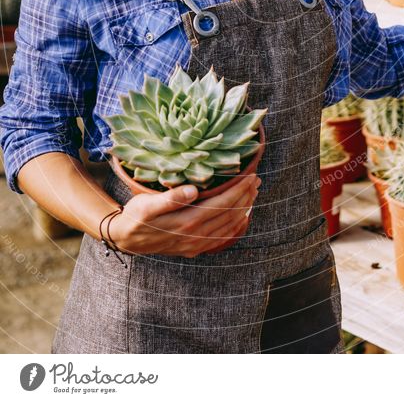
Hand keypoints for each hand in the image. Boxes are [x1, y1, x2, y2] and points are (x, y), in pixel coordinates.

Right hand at [108, 174, 260, 257]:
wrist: (126, 239)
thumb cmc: (137, 215)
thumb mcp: (147, 204)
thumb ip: (171, 198)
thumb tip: (193, 190)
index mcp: (186, 222)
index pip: (222, 203)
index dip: (238, 189)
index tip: (250, 175)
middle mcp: (194, 236)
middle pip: (229, 215)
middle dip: (245, 197)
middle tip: (257, 180)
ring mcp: (195, 245)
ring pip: (228, 227)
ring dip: (244, 210)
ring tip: (253, 194)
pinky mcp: (193, 249)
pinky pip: (221, 240)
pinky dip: (235, 228)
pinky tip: (242, 219)